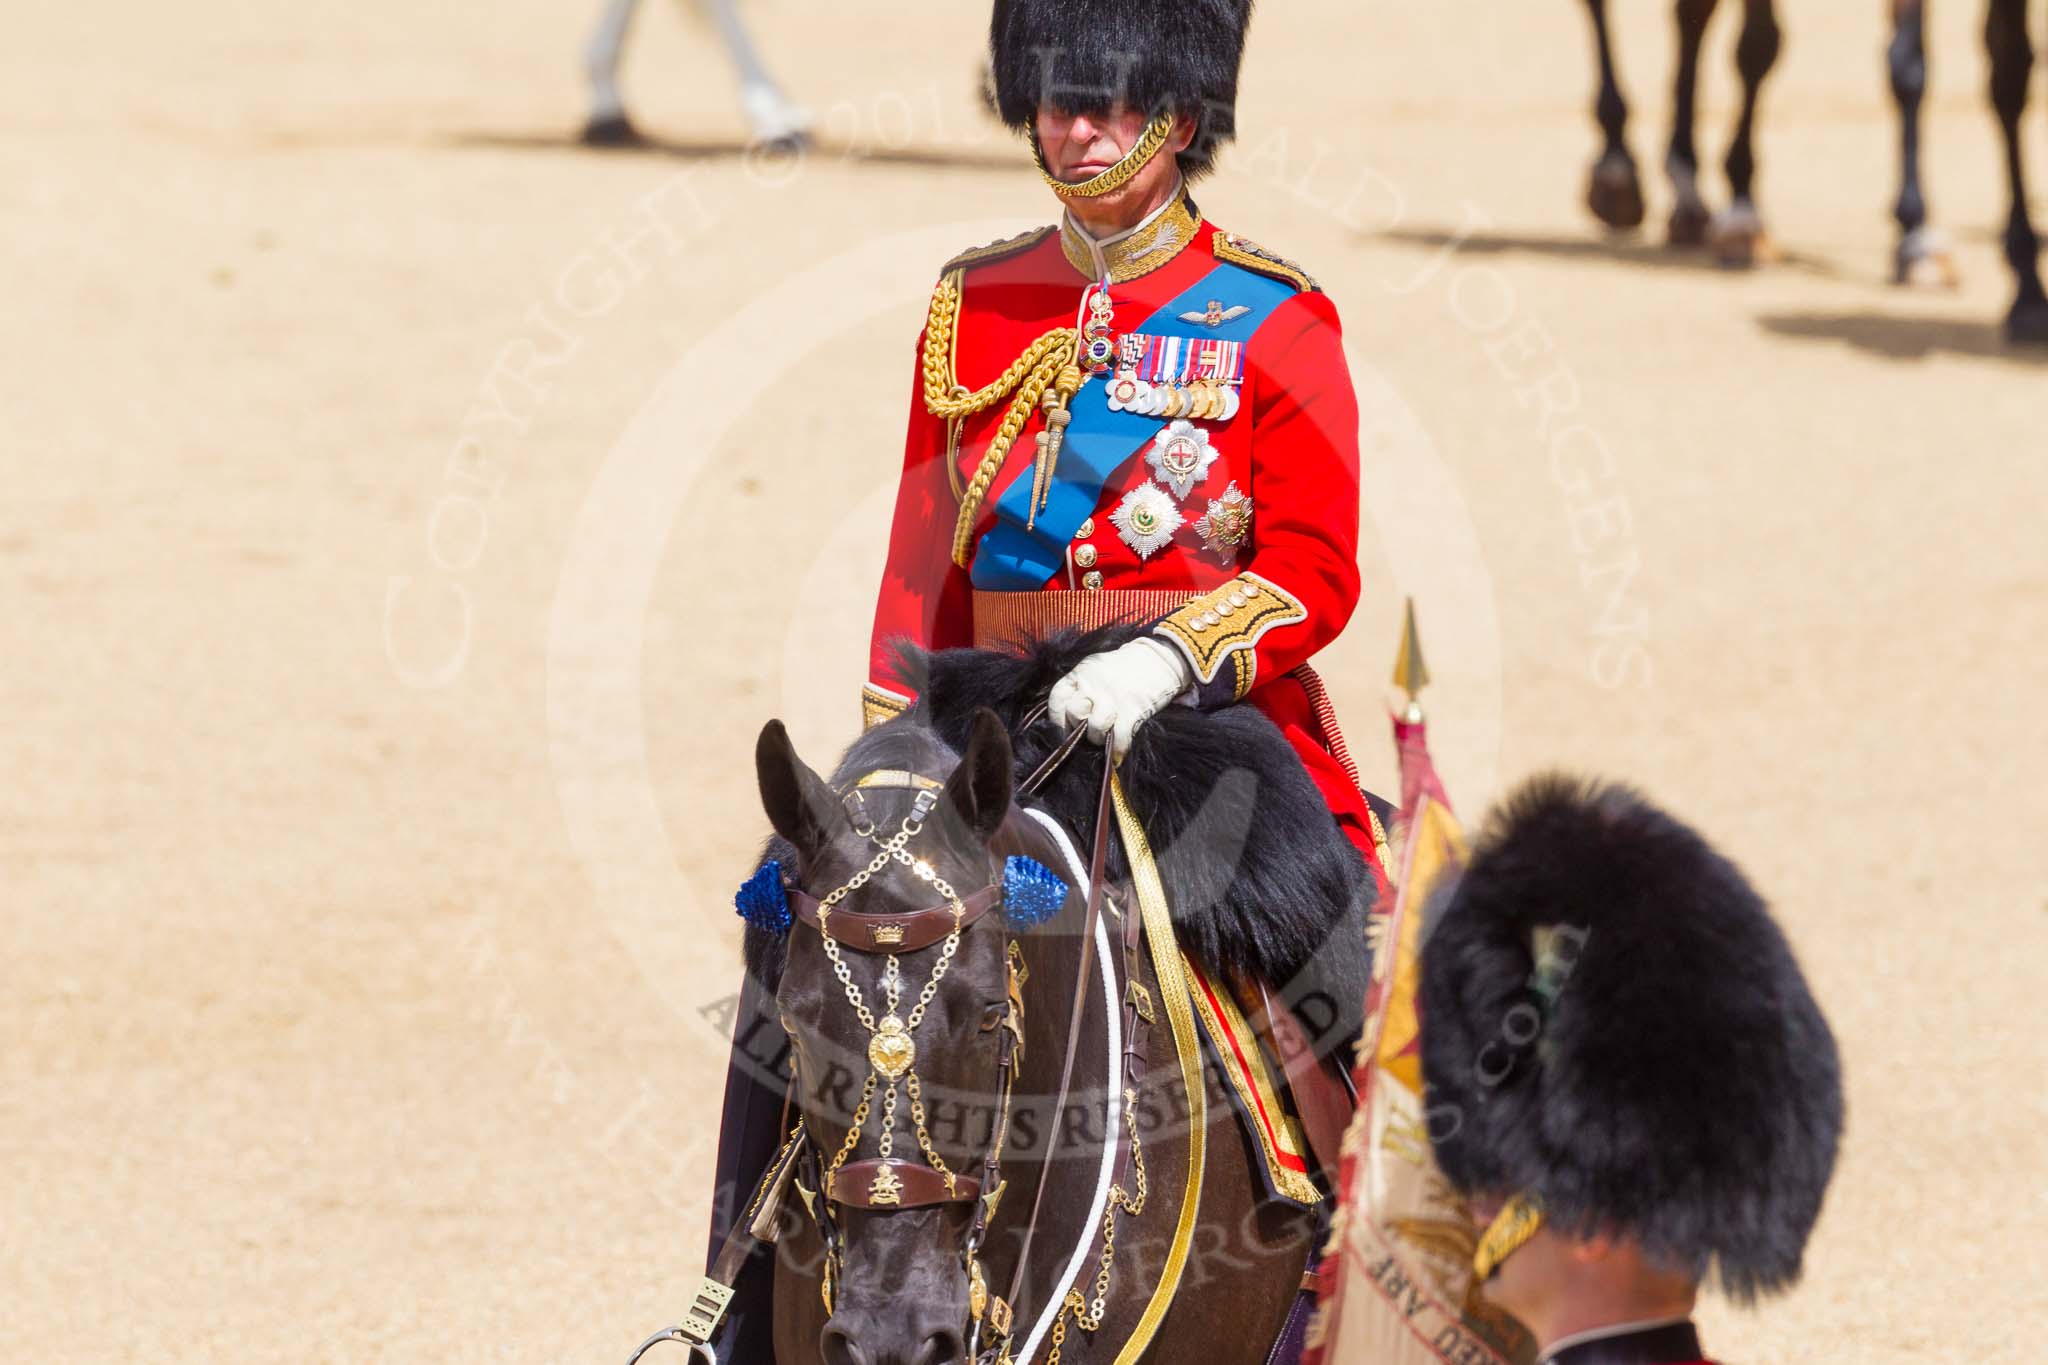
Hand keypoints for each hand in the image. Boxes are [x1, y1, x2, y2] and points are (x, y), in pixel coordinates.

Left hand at [1047, 637, 1192, 755]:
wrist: (1159, 659)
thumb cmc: (1123, 669)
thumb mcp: (1095, 670)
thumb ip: (1080, 689)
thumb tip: (1070, 720)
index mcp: (1080, 673)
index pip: (1057, 700)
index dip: (1057, 718)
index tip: (1064, 728)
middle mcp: (1093, 685)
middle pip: (1074, 714)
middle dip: (1079, 726)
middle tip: (1089, 727)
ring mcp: (1112, 697)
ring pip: (1094, 727)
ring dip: (1098, 738)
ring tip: (1106, 736)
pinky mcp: (1132, 710)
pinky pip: (1119, 737)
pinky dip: (1117, 750)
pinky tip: (1117, 755)